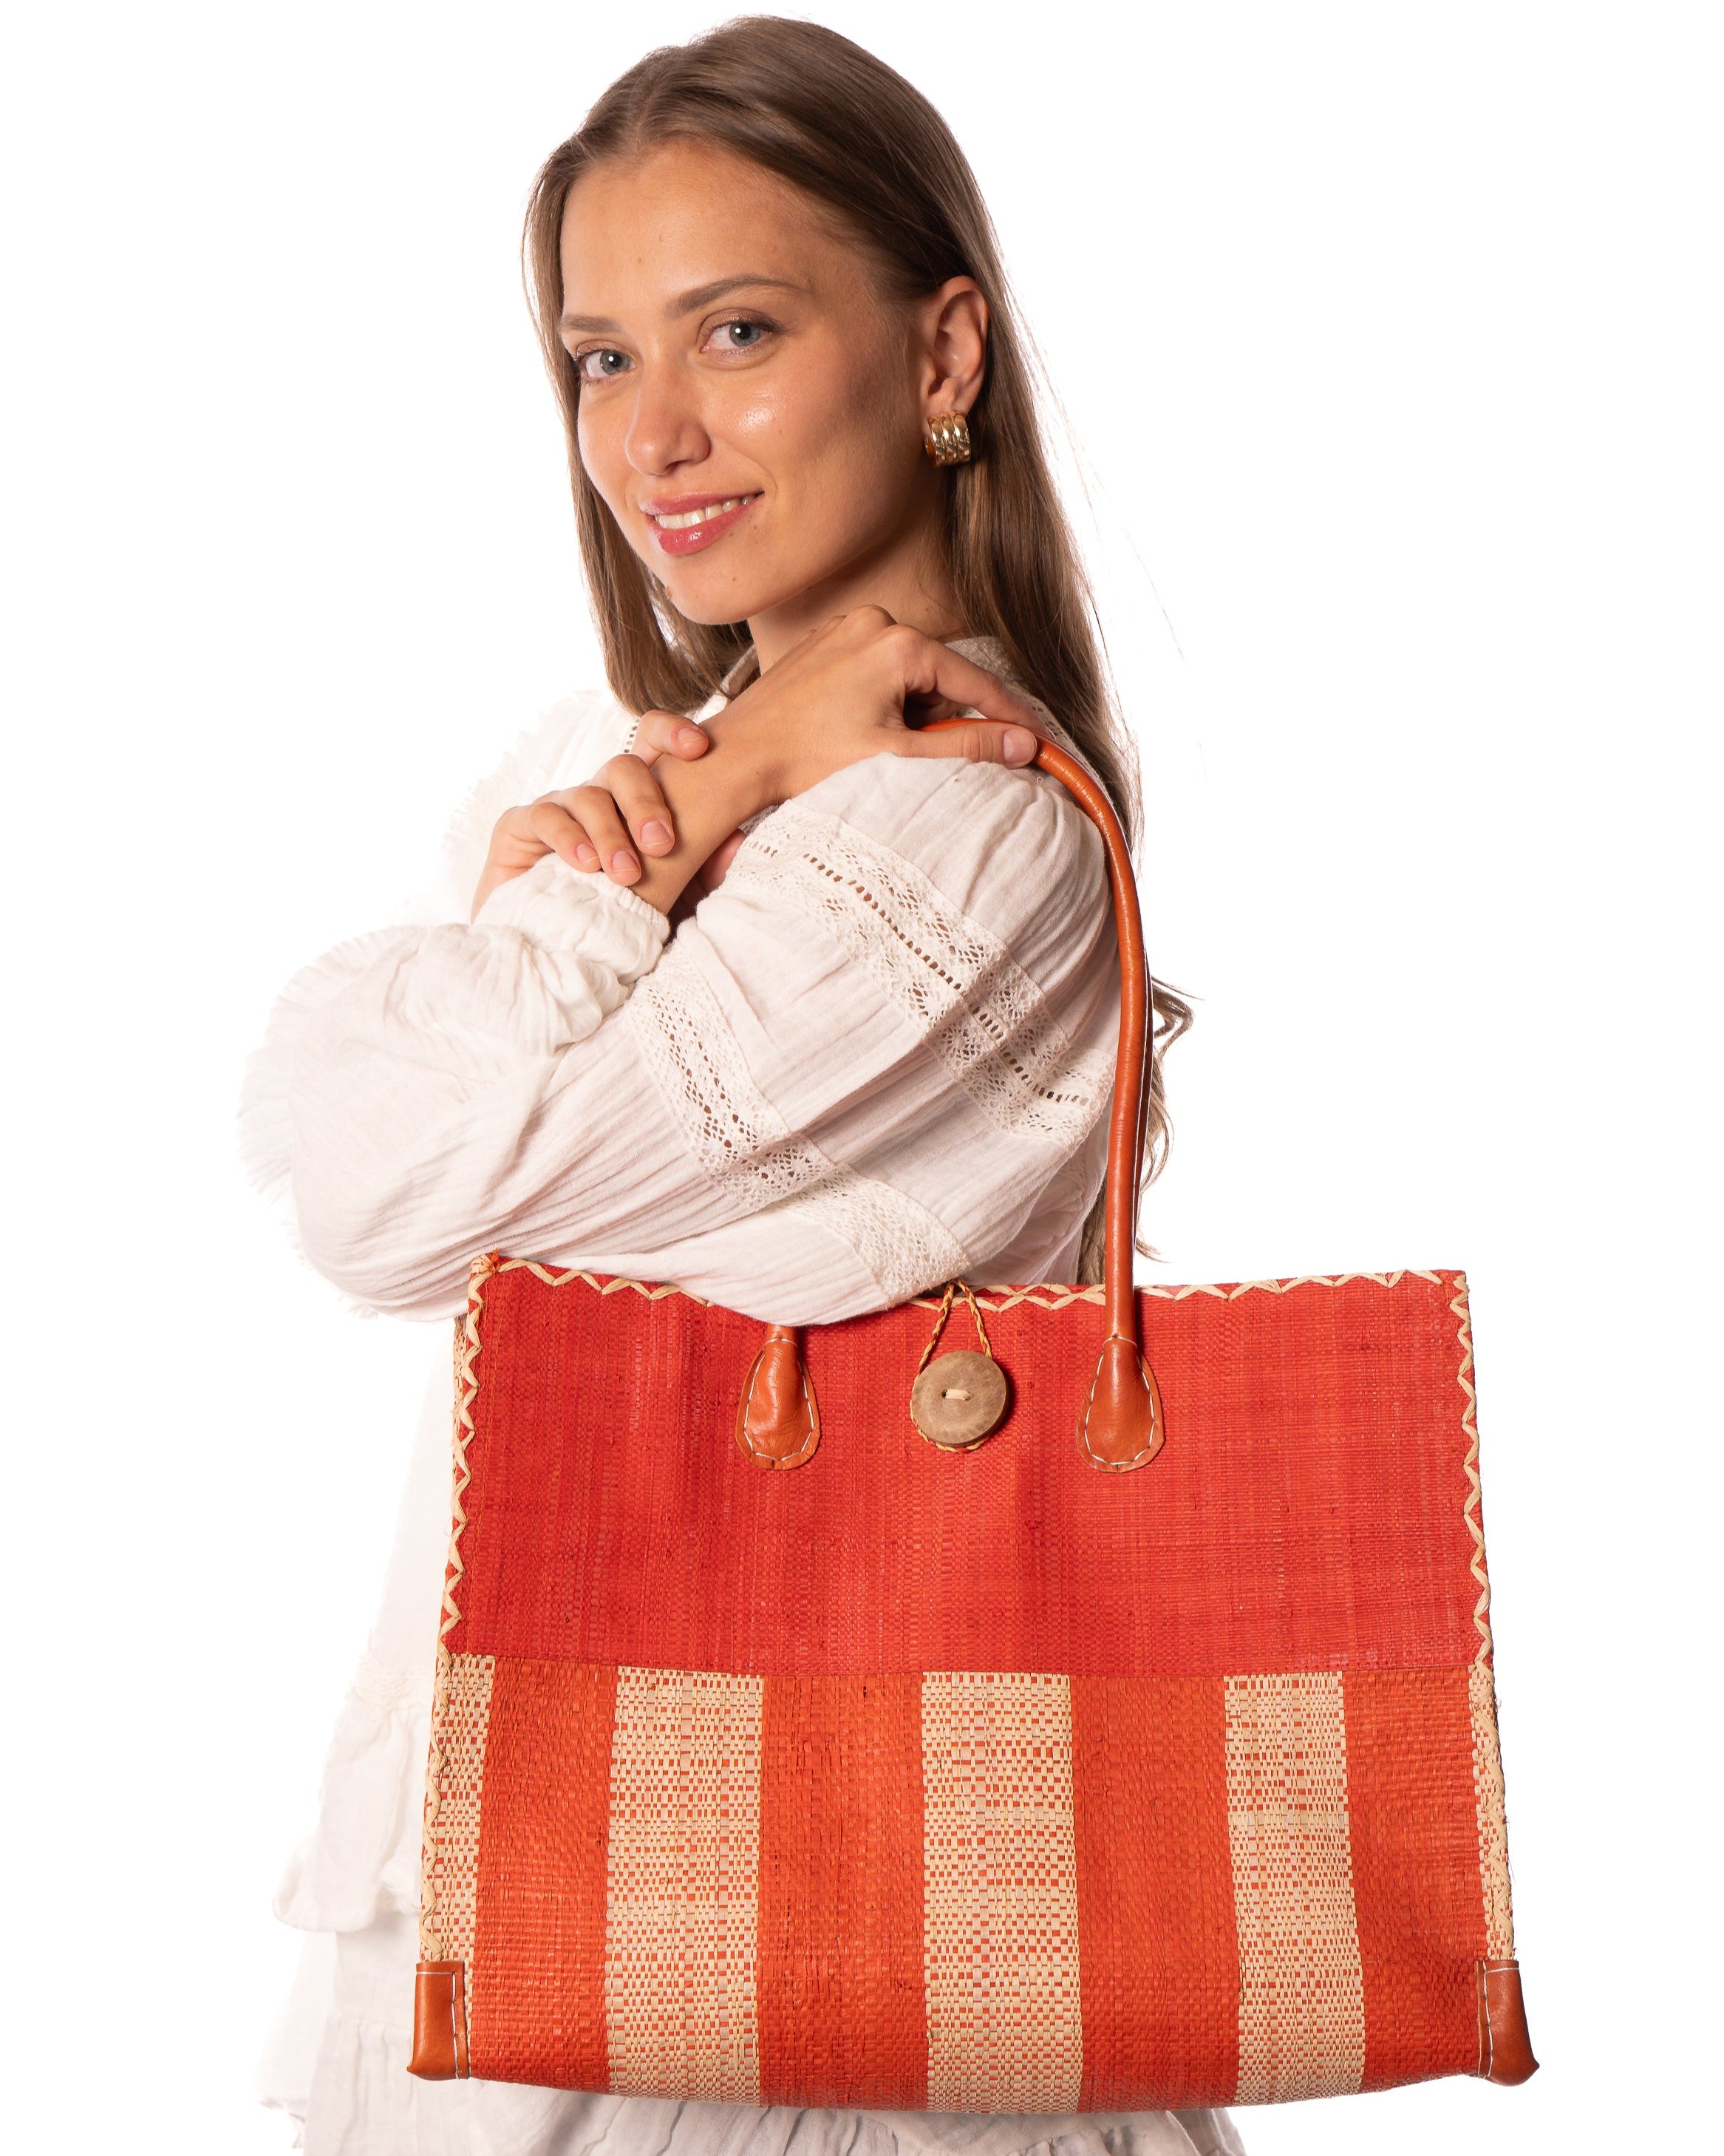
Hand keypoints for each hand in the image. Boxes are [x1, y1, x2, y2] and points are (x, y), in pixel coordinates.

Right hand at [471, 711, 746, 917]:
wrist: (554, 952)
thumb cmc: (619, 918)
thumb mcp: (671, 897)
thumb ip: (703, 870)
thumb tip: (737, 841)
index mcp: (635, 798)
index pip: (652, 743)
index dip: (673, 733)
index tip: (699, 749)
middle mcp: (599, 794)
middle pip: (623, 767)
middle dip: (646, 801)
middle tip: (662, 844)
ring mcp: (559, 807)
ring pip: (589, 795)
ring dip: (611, 834)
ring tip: (626, 873)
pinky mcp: (518, 827)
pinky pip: (545, 816)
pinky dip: (568, 838)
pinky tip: (584, 864)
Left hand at [713, 608, 1041, 803]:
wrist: (738, 755)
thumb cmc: (805, 758)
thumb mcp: (896, 757)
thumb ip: (965, 746)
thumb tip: (1023, 745)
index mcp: (897, 642)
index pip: (975, 683)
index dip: (1010, 717)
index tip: (1039, 743)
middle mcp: (874, 622)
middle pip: (941, 678)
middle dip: (945, 720)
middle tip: (931, 760)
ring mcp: (847, 628)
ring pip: (910, 677)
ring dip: (913, 715)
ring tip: (880, 749)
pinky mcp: (827, 643)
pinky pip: (877, 671)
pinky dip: (886, 703)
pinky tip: (859, 733)